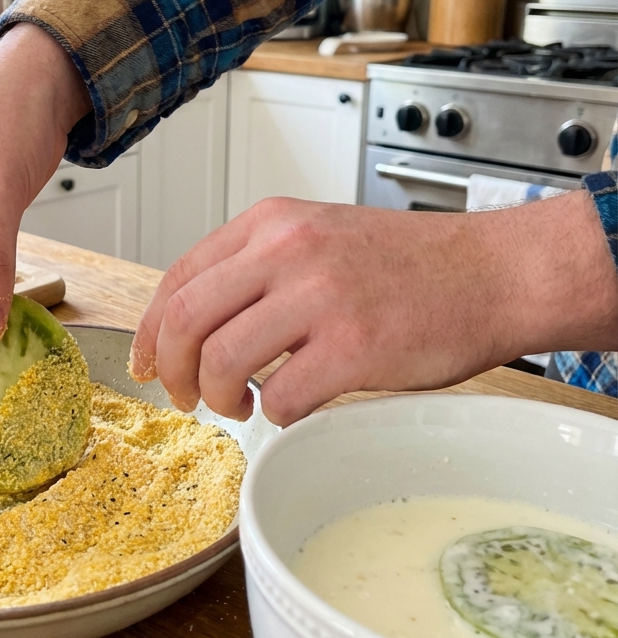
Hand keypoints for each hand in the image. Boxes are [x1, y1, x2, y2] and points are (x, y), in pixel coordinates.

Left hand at [130, 192, 617, 425]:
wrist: (491, 272)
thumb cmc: (409, 264)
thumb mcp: (319, 237)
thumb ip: (259, 268)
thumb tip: (197, 325)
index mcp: (272, 222)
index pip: (180, 275)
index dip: (150, 329)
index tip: (146, 362)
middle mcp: (288, 250)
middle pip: (185, 320)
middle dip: (171, 371)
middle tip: (184, 397)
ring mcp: (321, 297)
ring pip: (222, 360)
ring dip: (219, 396)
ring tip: (240, 404)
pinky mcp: (355, 347)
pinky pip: (283, 397)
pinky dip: (277, 414)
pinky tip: (294, 407)